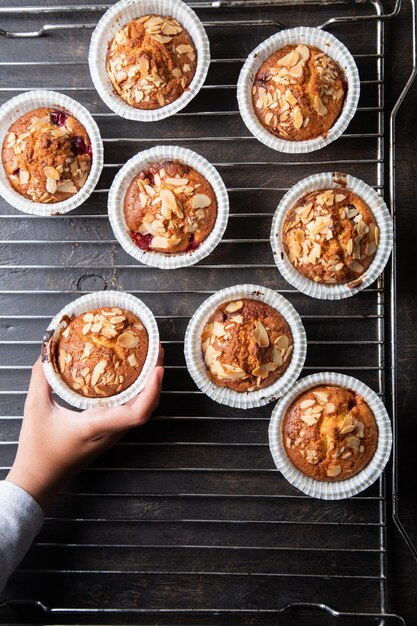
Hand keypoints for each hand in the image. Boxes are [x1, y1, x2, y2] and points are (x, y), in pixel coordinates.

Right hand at [6, 348, 163, 510]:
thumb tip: (46, 351)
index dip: (152, 390)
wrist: (38, 480)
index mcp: (97, 426)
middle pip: (146, 407)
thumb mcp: (35, 408)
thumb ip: (41, 377)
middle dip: (156, 379)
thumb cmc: (38, 452)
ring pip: (141, 410)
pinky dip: (138, 393)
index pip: (137, 413)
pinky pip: (130, 411)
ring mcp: (111, 434)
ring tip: (150, 359)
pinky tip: (133, 377)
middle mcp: (110, 431)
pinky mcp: (108, 433)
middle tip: (156, 351)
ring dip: (149, 385)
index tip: (157, 368)